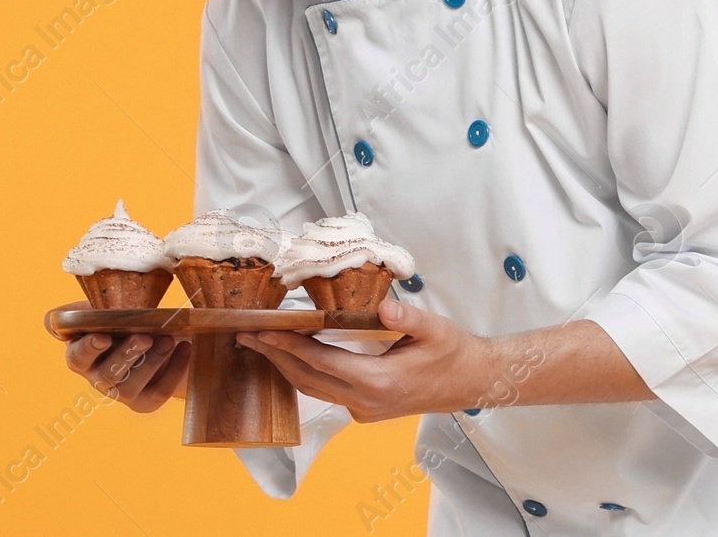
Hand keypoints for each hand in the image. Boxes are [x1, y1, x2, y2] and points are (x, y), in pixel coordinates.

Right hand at [56, 301, 190, 412]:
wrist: (157, 337)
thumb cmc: (123, 321)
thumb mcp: (103, 310)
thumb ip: (84, 309)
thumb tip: (56, 317)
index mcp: (82, 354)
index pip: (76, 357)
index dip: (88, 349)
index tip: (103, 336)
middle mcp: (97, 378)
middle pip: (107, 375)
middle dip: (126, 355)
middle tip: (145, 337)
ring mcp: (120, 393)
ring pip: (129, 387)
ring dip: (152, 362)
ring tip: (168, 339)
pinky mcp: (143, 403)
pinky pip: (157, 393)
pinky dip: (173, 371)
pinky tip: (184, 348)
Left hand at [235, 299, 494, 422]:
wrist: (473, 382)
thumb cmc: (454, 353)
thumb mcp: (436, 330)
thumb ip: (408, 319)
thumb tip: (384, 307)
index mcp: (379, 383)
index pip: (320, 363)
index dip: (288, 346)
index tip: (261, 331)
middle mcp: (365, 403)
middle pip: (307, 379)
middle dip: (273, 356)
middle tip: (244, 335)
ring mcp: (363, 410)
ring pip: (312, 389)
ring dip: (283, 366)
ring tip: (257, 344)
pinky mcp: (364, 409)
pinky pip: (324, 391)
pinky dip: (302, 374)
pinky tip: (288, 357)